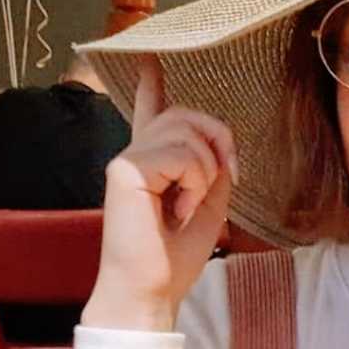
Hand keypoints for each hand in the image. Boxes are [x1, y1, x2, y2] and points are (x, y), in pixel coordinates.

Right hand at [82, 56, 237, 330]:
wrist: (154, 289)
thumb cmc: (177, 255)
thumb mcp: (210, 202)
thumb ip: (212, 166)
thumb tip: (217, 138)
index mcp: (154, 162)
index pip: (152, 112)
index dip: (153, 86)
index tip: (150, 59)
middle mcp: (137, 153)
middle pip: (189, 114)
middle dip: (220, 141)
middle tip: (223, 179)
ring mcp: (128, 157)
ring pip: (189, 132)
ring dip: (206, 172)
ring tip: (188, 205)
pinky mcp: (125, 168)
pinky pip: (182, 154)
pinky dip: (195, 182)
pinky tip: (179, 208)